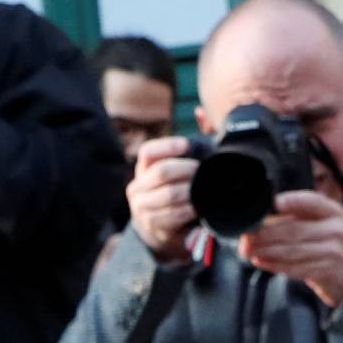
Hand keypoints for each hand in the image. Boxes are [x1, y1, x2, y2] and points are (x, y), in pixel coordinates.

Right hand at [125, 135, 199, 263]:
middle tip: (203, 171)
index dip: (168, 147)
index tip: (188, 146)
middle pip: (162, 172)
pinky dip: (190, 209)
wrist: (159, 230)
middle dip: (186, 170)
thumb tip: (201, 112)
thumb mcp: (176, 171)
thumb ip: (190, 144)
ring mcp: (142, 207)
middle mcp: (137, 187)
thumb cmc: (174, 193)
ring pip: (169, 194)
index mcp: (142, 169)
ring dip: (191, 191)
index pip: (148, 152)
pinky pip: (174, 214)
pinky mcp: (152, 225)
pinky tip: (199, 206)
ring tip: (205, 189)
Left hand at [238, 190, 342, 307]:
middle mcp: (335, 230)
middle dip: (266, 234)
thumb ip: (299, 218)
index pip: (311, 201)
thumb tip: (263, 218)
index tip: (272, 202)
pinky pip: (296, 268)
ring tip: (248, 250)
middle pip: (295, 230)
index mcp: (333, 212)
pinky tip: (261, 262)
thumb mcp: (326, 222)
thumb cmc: (335, 243)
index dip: (291, 201)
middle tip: (246, 237)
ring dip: (267, 252)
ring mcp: (332, 253)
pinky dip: (276, 266)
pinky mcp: (326, 272)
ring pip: (293, 251)